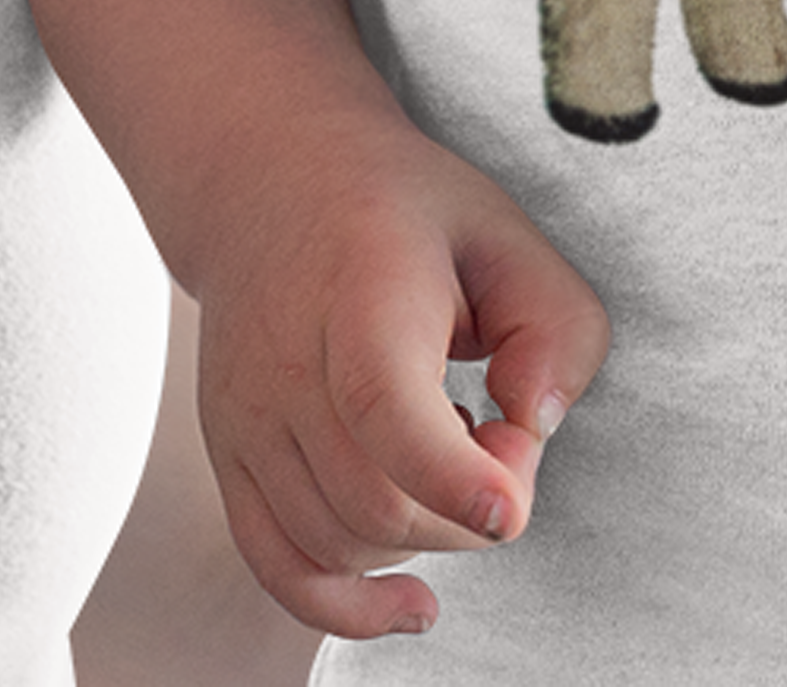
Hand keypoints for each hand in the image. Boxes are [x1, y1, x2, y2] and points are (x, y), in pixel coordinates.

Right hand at [196, 114, 609, 640]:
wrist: (274, 181)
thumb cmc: (398, 210)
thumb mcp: (506, 231)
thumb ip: (555, 325)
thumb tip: (536, 426)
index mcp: (362, 296)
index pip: (387, 411)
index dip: (455, 479)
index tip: (512, 503)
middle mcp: (288, 366)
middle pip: (377, 505)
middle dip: (466, 508)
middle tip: (500, 438)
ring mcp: (248, 421)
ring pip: (335, 546)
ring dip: (418, 535)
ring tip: (445, 447)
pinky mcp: (232, 459)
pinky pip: (279, 568)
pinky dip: (347, 606)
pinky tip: (411, 599)